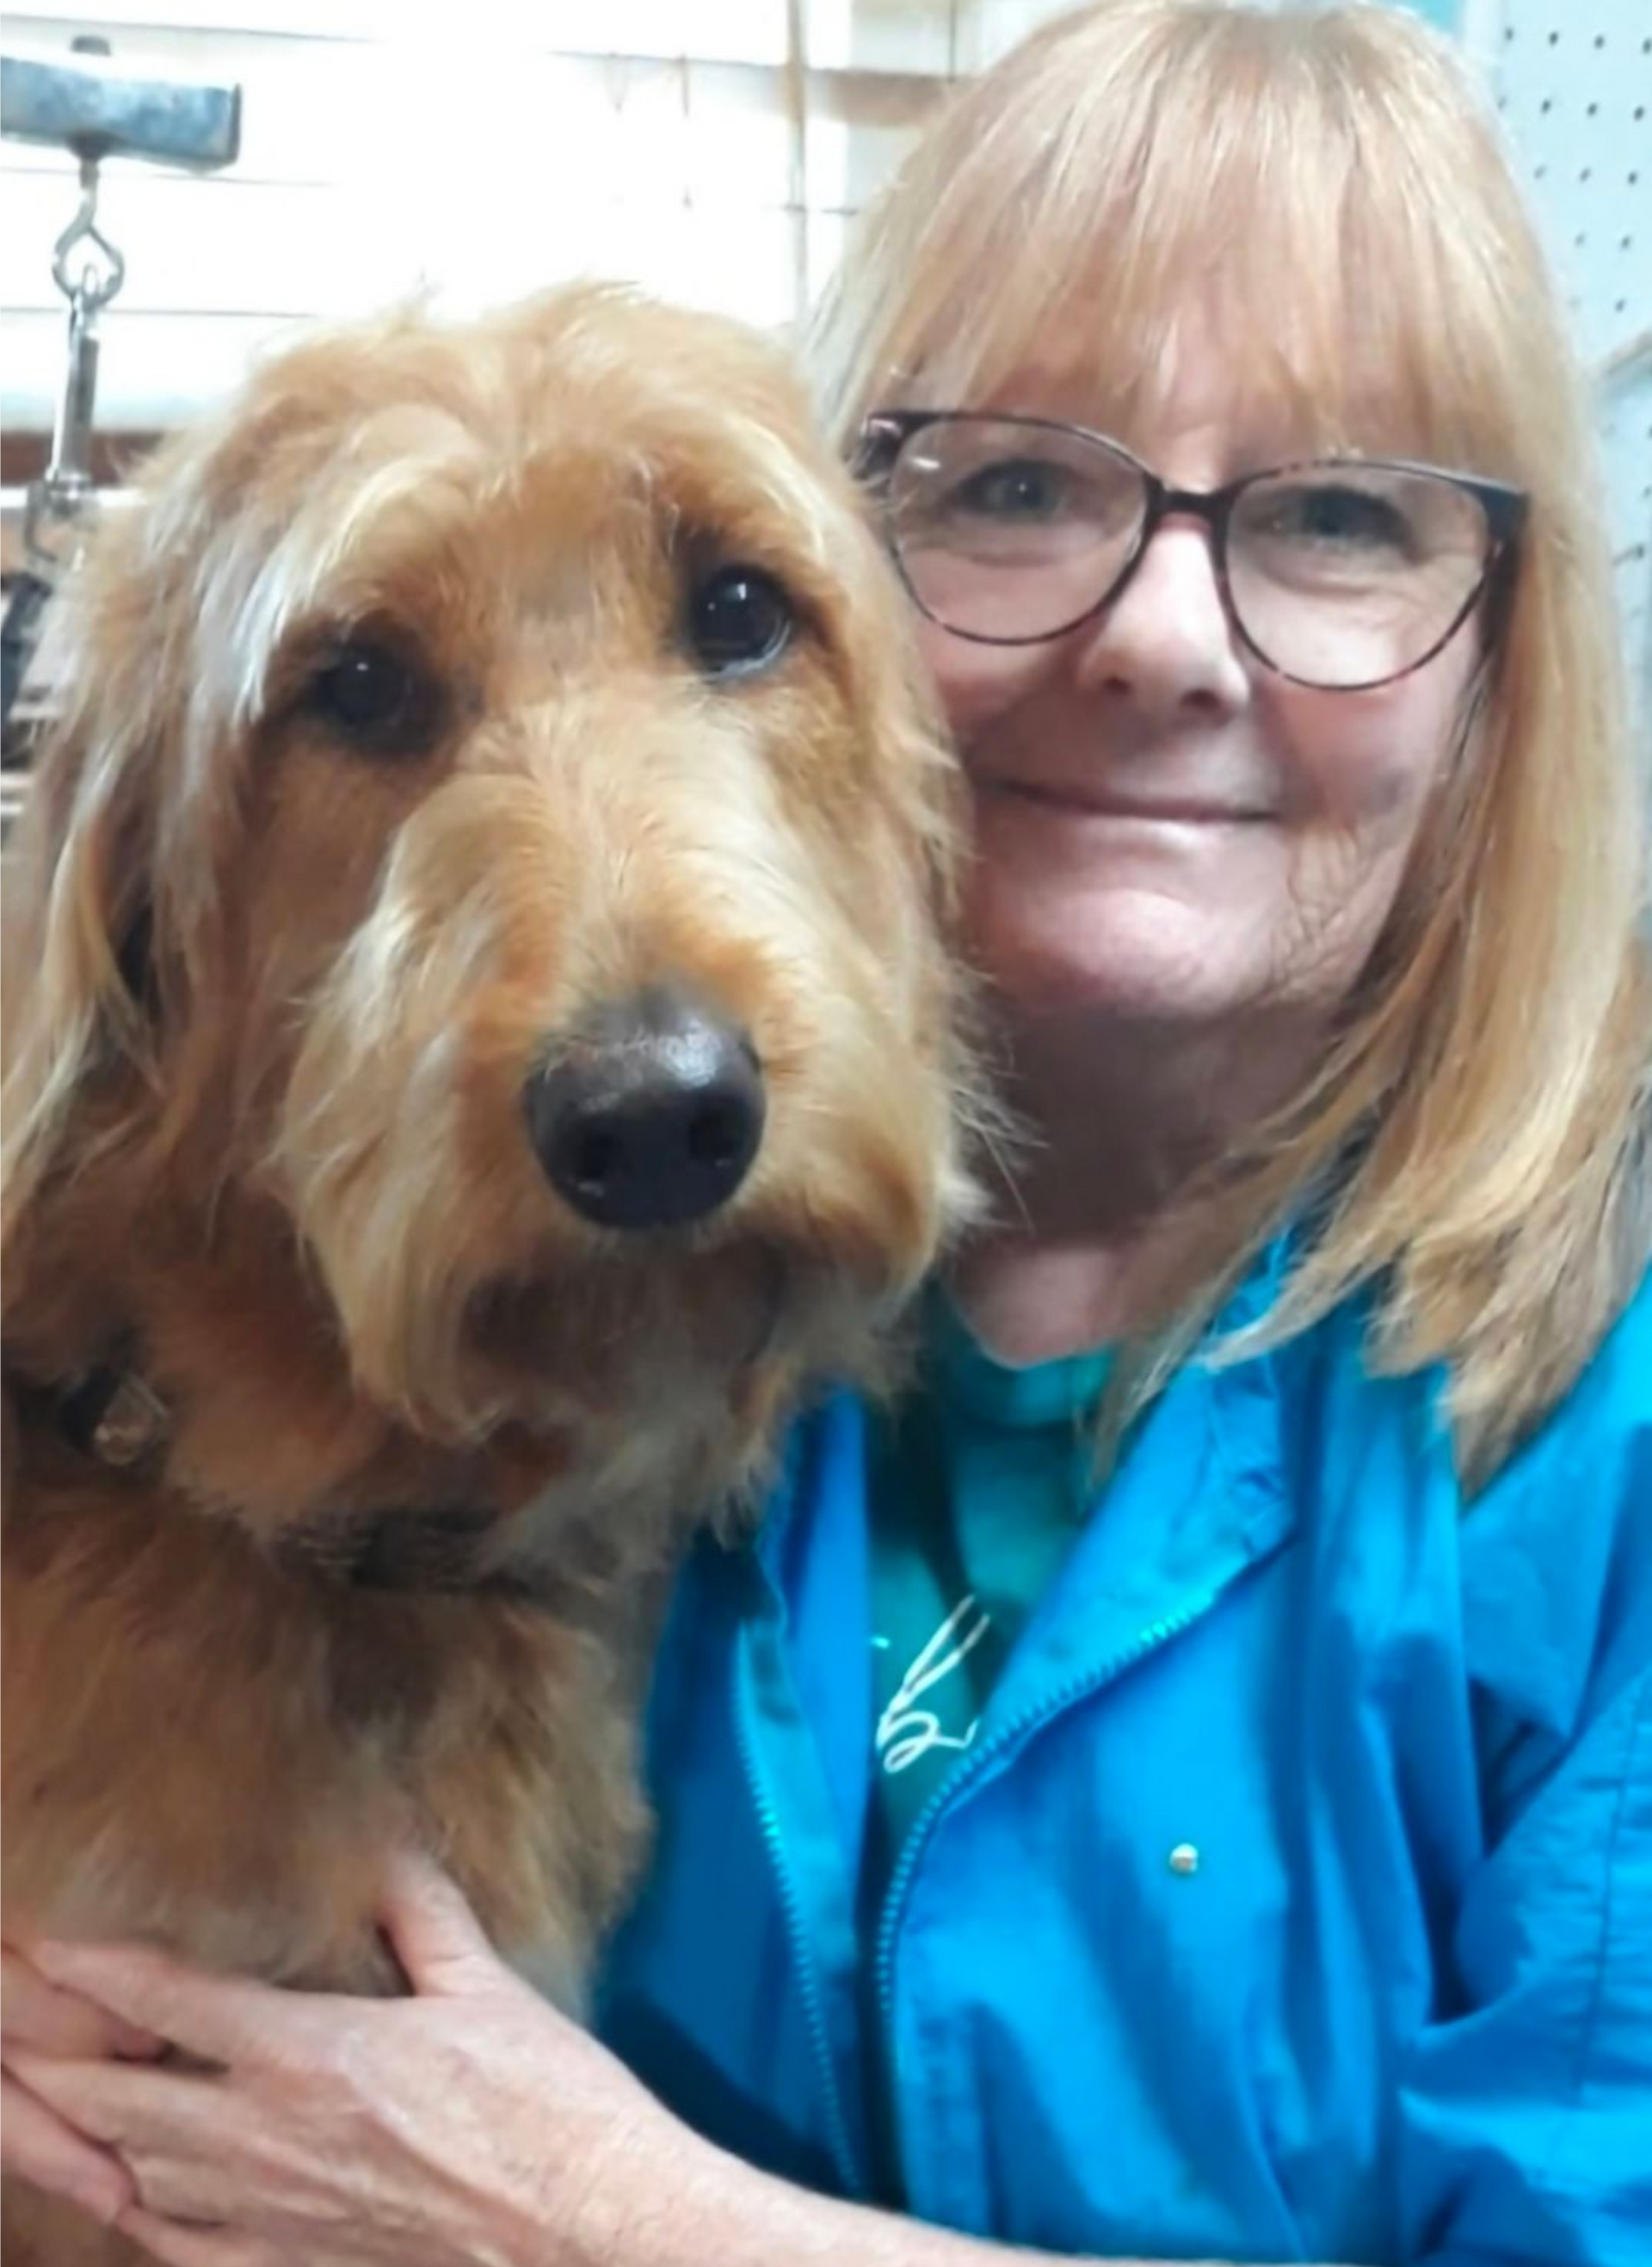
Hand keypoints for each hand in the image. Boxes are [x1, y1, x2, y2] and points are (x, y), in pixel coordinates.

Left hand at [0, 1853, 706, 2266]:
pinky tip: (122, 2193)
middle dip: (46, 2059)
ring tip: (37, 2097)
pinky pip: (181, 2250)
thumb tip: (386, 1839)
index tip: (39, 1937)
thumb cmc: (546, 2106)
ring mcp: (273, 2214)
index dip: (89, 1964)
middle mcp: (269, 2137)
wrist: (586, 2228)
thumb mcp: (484, 1986)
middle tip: (10, 2021)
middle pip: (115, 2100)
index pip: (165, 2000)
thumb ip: (419, 1909)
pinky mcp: (295, 2265)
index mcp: (311, 2053)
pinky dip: (136, 2216)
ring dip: (77, 2132)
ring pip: (134, 2174)